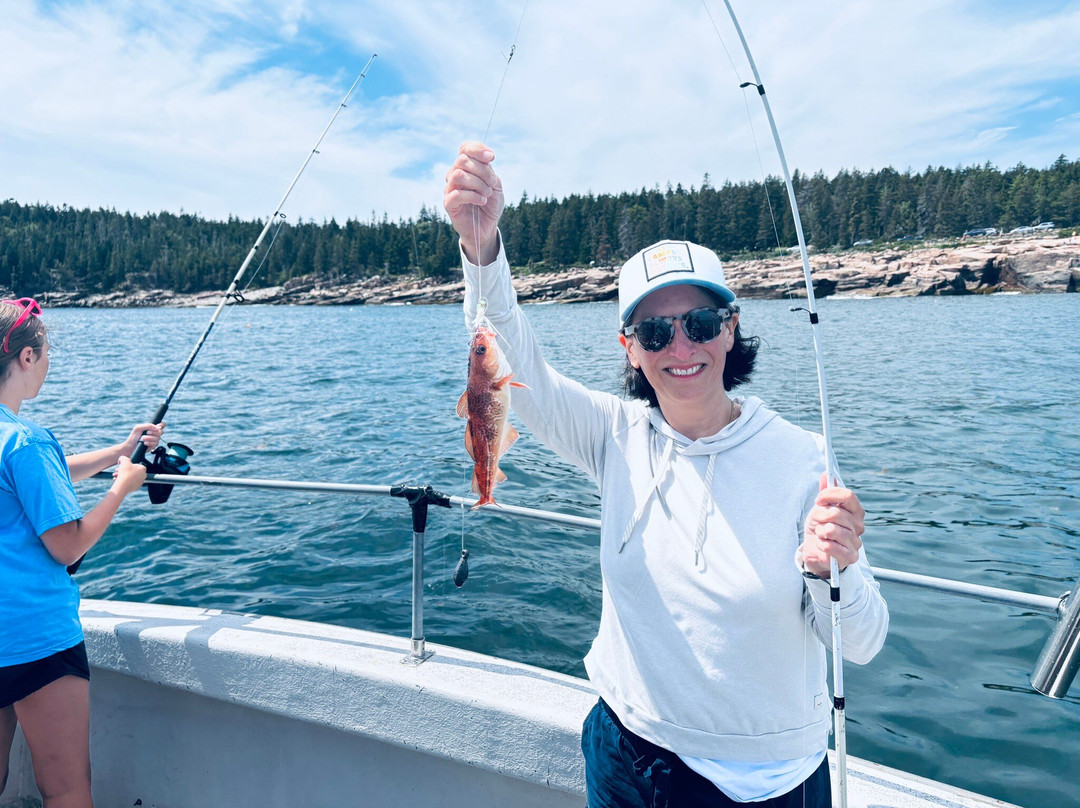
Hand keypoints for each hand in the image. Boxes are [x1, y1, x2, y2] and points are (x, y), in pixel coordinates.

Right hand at [111, 456, 146, 496]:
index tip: (122, 466)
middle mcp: (143, 475)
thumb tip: (121, 459)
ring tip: (115, 476)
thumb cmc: (125, 472)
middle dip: (123, 470)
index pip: (135, 464)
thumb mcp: (124, 461)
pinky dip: (123, 481)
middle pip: (131, 471)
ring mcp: (140, 482)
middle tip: (117, 471)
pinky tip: (117, 480)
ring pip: (129, 477)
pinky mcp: (136, 487)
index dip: (127, 465)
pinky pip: (129, 482)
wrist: (123, 485)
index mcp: (142, 468)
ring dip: (121, 475)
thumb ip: (123, 458)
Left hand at [121, 422, 164, 456]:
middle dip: (154, 433)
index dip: (161, 425)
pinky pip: (156, 444)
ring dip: (150, 438)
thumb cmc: (133, 436)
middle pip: (161, 432)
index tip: (157, 427)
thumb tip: (158, 427)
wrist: (131, 446)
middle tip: (147, 433)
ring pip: (158, 438)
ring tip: (143, 439)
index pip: (162, 425)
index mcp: (151, 428)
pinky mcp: (154, 446)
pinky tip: (145, 443)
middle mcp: (154, 433)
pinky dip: (150, 443)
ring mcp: (154, 440)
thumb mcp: (138, 428)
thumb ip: (148, 425)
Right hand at [443, 141, 503, 263]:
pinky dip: (473, 196)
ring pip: (458, 174)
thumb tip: (486, 159)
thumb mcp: (495, 184)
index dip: (477, 149)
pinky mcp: (448, 204)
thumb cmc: (490, 203)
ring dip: (477, 183)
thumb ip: (489, 170)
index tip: (492, 158)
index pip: (465, 148)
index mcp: (467, 167)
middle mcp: (455, 174)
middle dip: (482, 170)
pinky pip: (456, 194)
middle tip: (492, 184)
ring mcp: (450, 188)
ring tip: (487, 194)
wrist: (487, 226)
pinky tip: (482, 201)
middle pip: (462, 160)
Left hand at [799, 474, 864, 578]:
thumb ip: (825, 493)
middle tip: (817, 521)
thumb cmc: (820, 527)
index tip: (818, 500)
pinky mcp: (850, 557)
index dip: (829, 495)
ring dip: (820, 531)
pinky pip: (830, 546)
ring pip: (832, 529)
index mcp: (855, 511)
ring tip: (821, 534)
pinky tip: (822, 545)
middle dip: (820, 516)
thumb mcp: (820, 509)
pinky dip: (821, 544)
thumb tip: (825, 474)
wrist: (817, 552)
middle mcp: (859, 525)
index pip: (848, 495)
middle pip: (837, 513)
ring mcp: (856, 542)